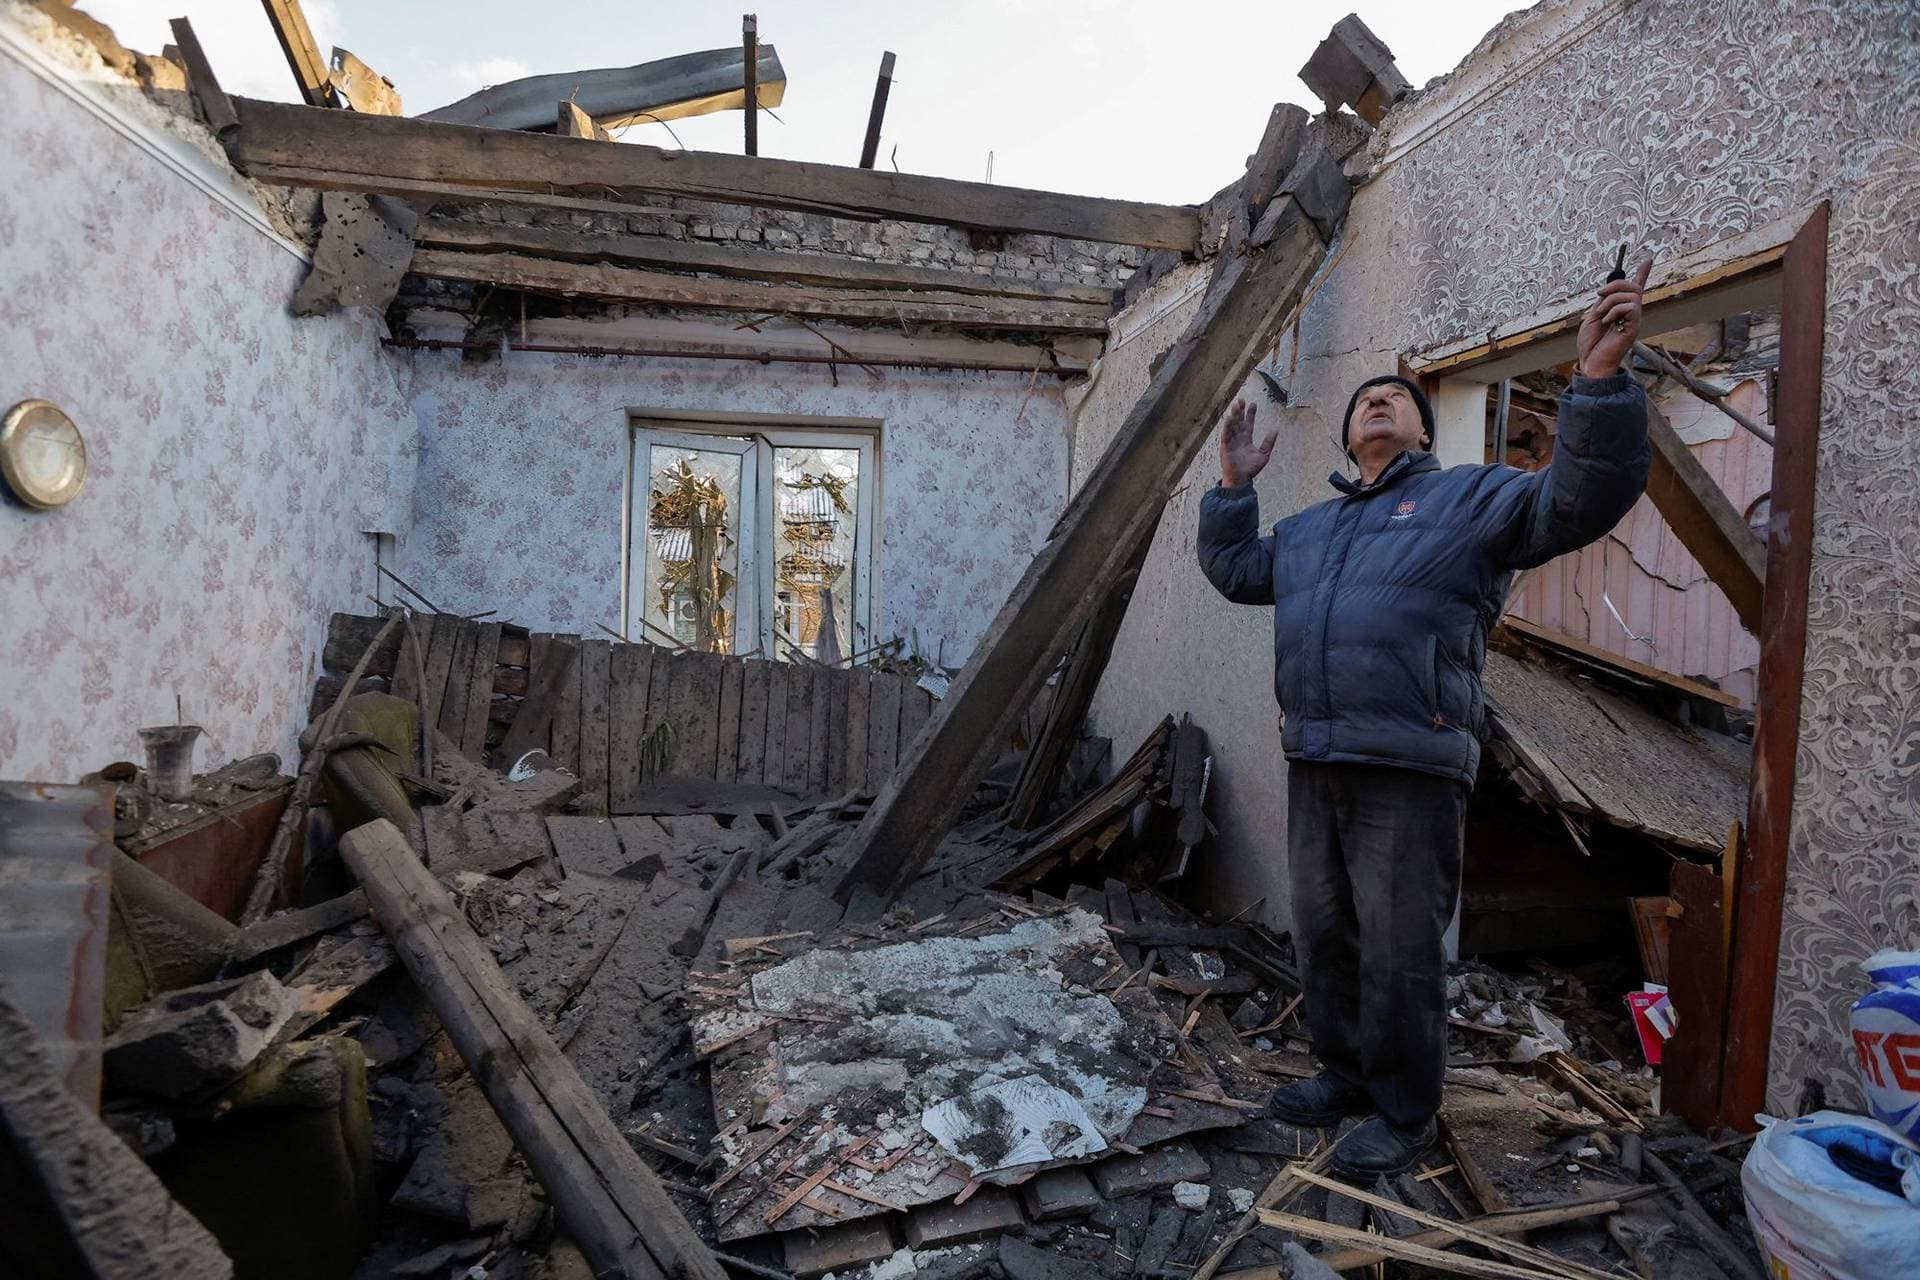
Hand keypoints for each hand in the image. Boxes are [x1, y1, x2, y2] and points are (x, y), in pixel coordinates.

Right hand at [1219, 399, 1276, 486]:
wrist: (1241, 480)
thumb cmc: (1251, 469)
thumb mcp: (1264, 455)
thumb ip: (1268, 443)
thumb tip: (1275, 430)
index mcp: (1246, 439)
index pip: (1248, 423)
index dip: (1251, 414)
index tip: (1253, 404)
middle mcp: (1238, 438)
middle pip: (1239, 421)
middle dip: (1240, 410)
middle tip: (1241, 399)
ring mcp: (1231, 442)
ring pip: (1232, 425)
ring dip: (1234, 415)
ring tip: (1236, 405)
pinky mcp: (1225, 447)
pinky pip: (1226, 435)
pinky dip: (1227, 426)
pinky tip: (1230, 418)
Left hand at [1575, 257, 1652, 377]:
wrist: (1591, 362)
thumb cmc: (1591, 343)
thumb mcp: (1594, 316)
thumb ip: (1604, 302)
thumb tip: (1609, 289)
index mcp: (1621, 309)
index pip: (1635, 288)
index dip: (1642, 273)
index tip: (1648, 259)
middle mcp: (1631, 313)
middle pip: (1632, 286)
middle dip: (1615, 284)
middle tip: (1599, 294)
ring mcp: (1634, 319)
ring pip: (1630, 294)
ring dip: (1610, 301)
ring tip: (1600, 315)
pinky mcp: (1634, 327)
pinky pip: (1630, 307)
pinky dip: (1614, 310)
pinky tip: (1607, 322)